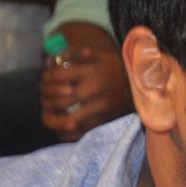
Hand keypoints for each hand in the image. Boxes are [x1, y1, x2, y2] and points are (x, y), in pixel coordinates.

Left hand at [40, 23, 132, 141]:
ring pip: (67, 120)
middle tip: (44, 98)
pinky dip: (66, 132)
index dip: (45, 79)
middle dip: (46, 100)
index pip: (57, 76)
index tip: (43, 80)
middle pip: (59, 100)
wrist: (142, 85)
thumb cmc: (115, 68)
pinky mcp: (105, 120)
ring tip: (48, 114)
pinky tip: (60, 127)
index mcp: (91, 71)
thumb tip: (49, 61)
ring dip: (52, 119)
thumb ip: (72, 54)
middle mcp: (95, 90)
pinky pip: (80, 132)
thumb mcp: (97, 55)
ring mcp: (100, 108)